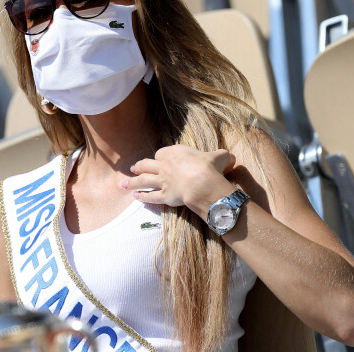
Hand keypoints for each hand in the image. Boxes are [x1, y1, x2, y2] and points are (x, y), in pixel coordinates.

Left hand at [122, 145, 236, 219]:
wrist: (202, 182)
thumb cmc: (211, 167)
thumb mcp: (220, 156)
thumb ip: (221, 157)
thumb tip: (230, 158)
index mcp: (174, 152)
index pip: (161, 153)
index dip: (159, 157)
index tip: (158, 159)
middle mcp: (164, 166)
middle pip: (146, 165)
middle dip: (138, 167)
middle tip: (132, 168)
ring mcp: (162, 182)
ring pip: (143, 181)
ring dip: (132, 182)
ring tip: (123, 184)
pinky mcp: (164, 196)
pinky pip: (151, 197)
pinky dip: (143, 197)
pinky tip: (136, 197)